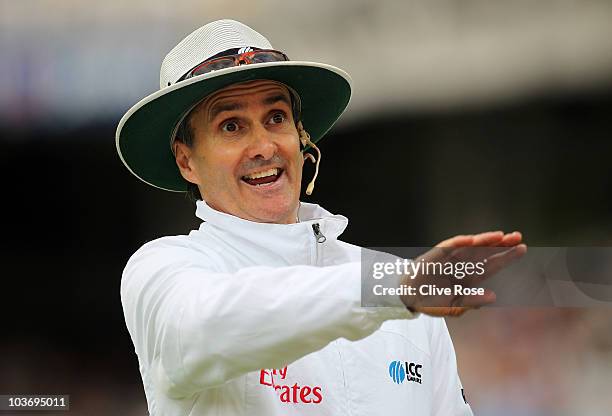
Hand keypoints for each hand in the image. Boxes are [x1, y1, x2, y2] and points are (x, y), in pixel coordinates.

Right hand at [400, 231, 526, 316]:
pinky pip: (449, 247)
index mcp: (470, 277)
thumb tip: (493, 296)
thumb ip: (473, 301)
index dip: (507, 256)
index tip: (523, 248)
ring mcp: (450, 258)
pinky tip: (471, 240)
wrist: (409, 296)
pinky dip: (459, 243)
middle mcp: (463, 264)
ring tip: (499, 236)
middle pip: (485, 251)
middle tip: (517, 236)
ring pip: (470, 246)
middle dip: (501, 244)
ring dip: (484, 240)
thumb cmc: (432, 300)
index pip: (493, 264)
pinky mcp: (436, 255)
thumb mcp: (455, 306)